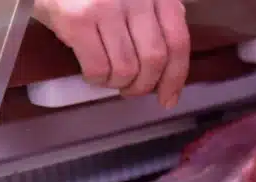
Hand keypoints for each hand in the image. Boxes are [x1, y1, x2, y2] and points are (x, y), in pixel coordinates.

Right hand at [34, 0, 190, 107]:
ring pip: (127, 68)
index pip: (177, 42)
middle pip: (155, 58)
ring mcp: (106, 6)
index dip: (175, 77)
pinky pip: (98, 67)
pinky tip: (92, 74)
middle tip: (131, 90)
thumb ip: (153, 21)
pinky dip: (97, 79)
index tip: (168, 99)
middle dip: (144, 85)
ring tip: (108, 79)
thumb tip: (166, 71)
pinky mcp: (77, 18)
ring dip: (118, 83)